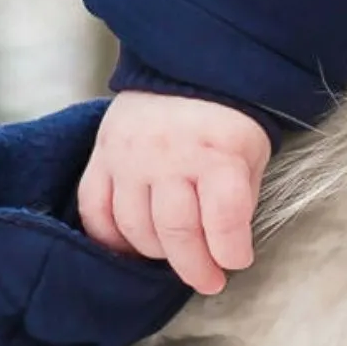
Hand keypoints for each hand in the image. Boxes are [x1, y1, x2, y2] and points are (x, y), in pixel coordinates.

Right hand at [77, 90, 270, 294]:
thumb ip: (239, 195)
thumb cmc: (229, 115)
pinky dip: (111, 238)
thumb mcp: (251, 149)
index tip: (237, 263)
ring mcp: (130, 158)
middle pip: (177, 232)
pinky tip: (130, 247)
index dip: (231, 251)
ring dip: (157, 253)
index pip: (224, 218)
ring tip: (176, 256)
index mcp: (218, 150)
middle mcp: (170, 156)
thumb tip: (227, 245)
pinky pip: (95, 212)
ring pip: (135, 229)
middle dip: (196, 266)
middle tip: (209, 281)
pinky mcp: (102, 156)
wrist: (188, 64)